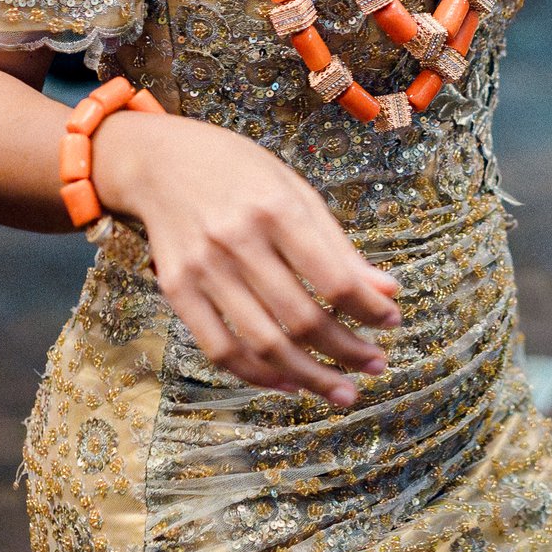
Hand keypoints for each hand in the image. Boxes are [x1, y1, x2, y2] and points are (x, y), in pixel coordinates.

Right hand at [92, 108, 403, 407]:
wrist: (159, 161)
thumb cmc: (238, 172)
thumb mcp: (295, 191)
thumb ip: (338, 246)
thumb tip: (387, 291)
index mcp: (275, 209)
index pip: (333, 278)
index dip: (369, 310)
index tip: (391, 323)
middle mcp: (237, 241)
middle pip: (302, 318)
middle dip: (348, 351)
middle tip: (376, 366)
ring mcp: (203, 269)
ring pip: (264, 342)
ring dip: (310, 376)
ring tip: (341, 390)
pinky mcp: (177, 290)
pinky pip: (220, 348)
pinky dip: (257, 374)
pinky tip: (288, 383)